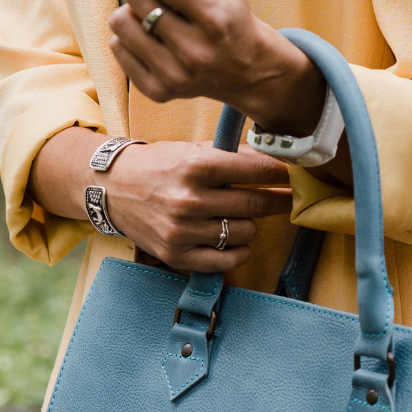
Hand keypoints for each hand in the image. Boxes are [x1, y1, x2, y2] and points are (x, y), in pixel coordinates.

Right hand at [94, 139, 290, 273]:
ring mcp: (182, 231)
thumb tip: (275, 159)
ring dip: (250, 224)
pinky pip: (226, 261)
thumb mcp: (192, 151)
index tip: (299, 174)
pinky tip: (234, 240)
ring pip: (244, 233)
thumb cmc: (158, 166)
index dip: (283, 173)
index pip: (256, 170)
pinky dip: (238, 251)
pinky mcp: (175, 255)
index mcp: (195, 166)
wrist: (112, 188)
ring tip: (239, 215)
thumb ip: (232, 156)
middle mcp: (189, 200)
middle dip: (279, 200)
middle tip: (290, 197)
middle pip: (256, 204)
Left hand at [110, 0, 324, 130]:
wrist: (248, 70)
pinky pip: (117, 48)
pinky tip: (151, 38)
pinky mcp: (158, 91)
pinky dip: (128, 37)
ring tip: (152, 13)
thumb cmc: (231, 13)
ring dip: (131, 10)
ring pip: (119, 22)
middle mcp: (194, 50)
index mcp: (214, 16)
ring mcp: (175, 75)